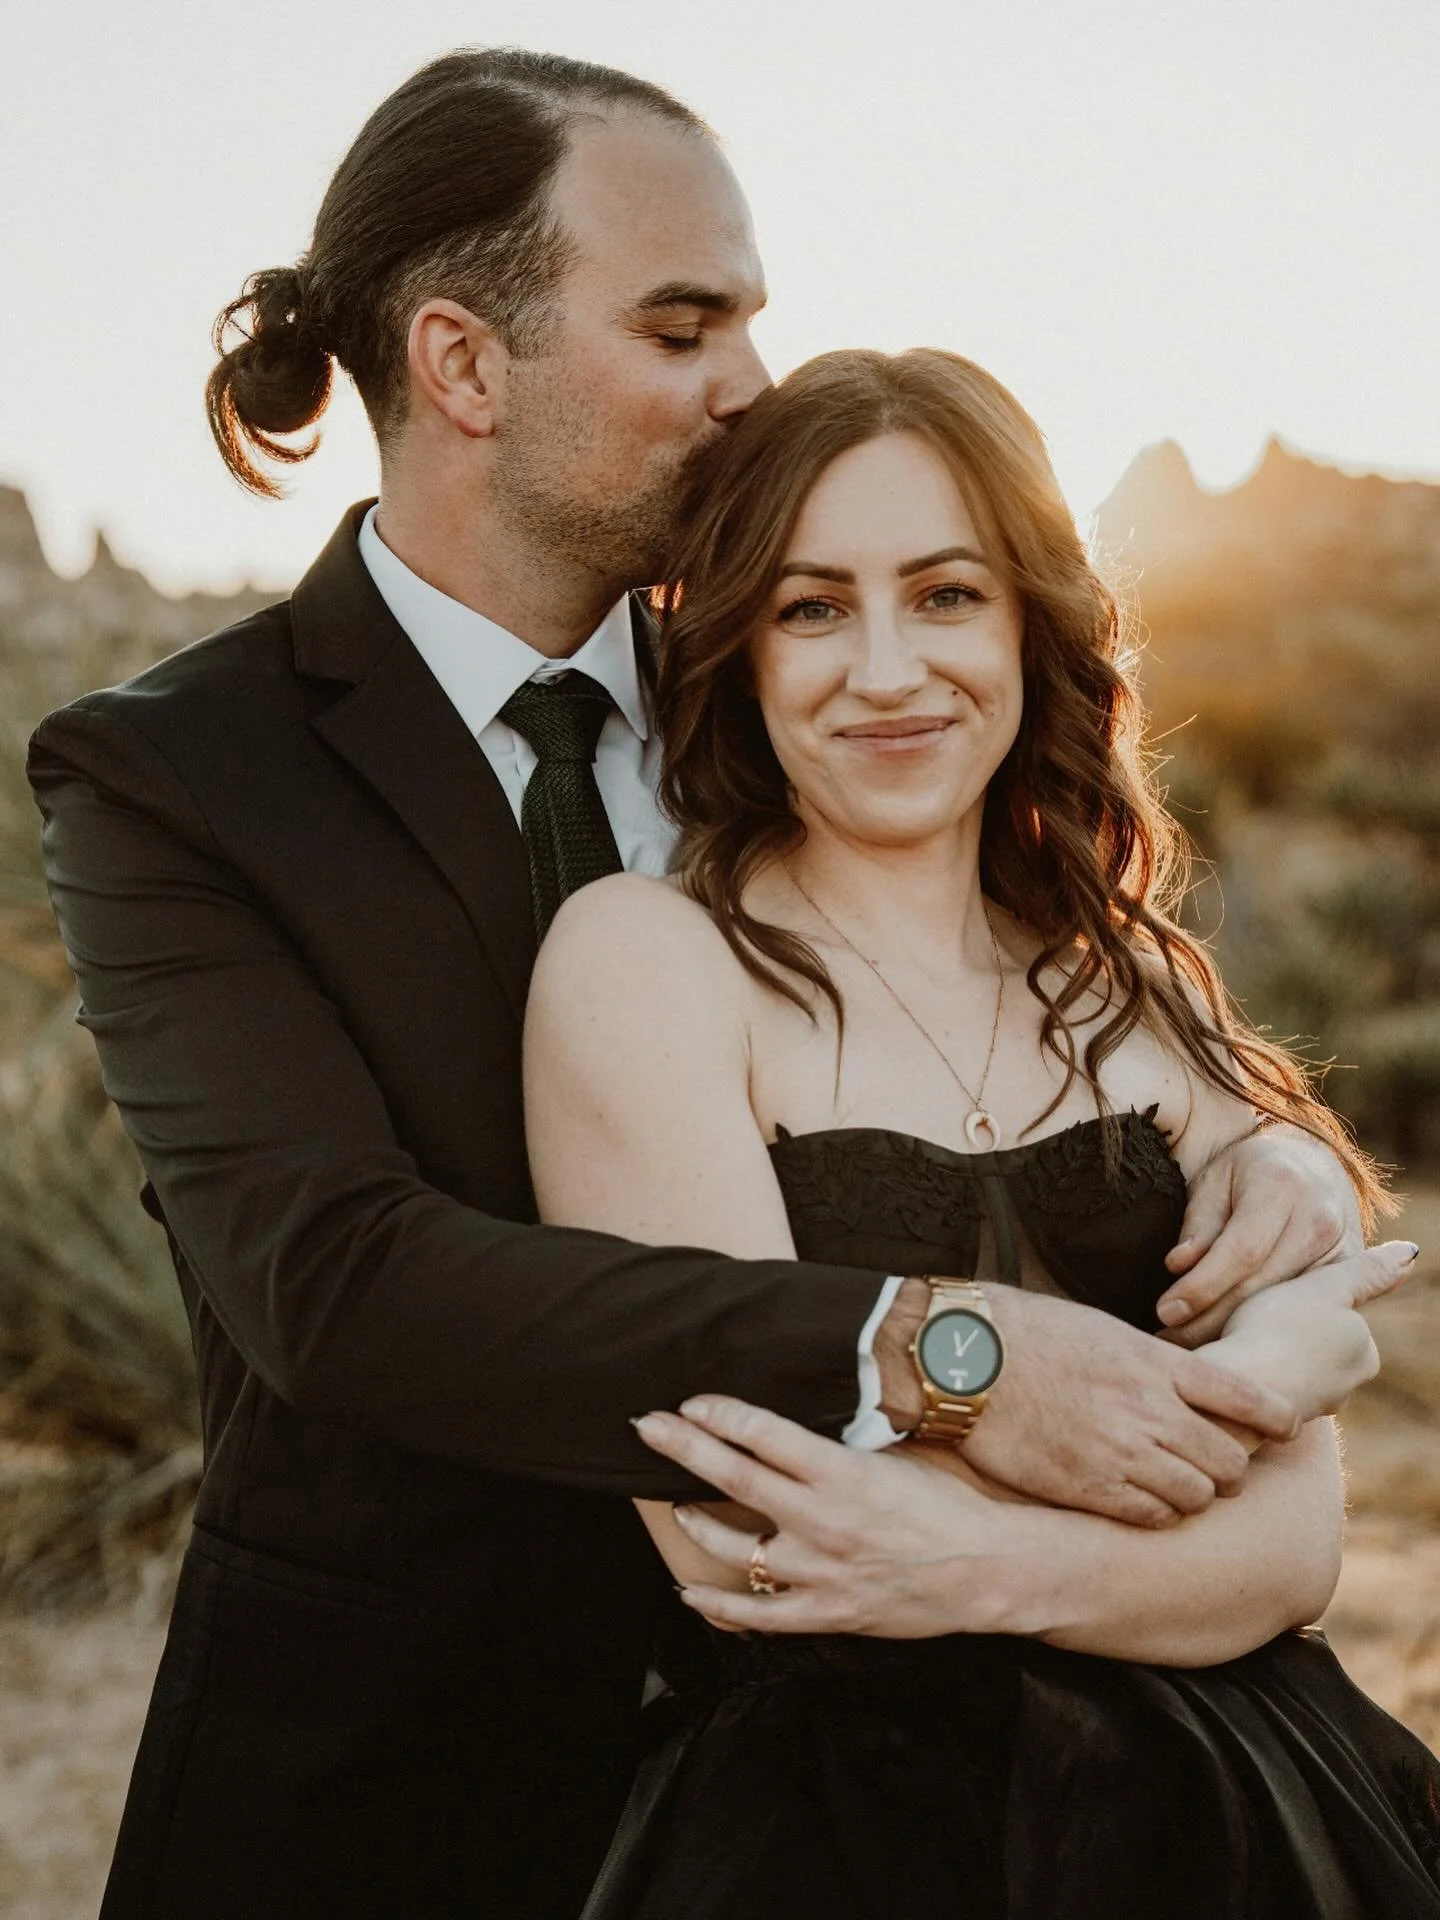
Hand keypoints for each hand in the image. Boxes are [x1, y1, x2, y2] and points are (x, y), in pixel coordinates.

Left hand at [634, 1396, 1049, 1637]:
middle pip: (736, 1479)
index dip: (722, 1414)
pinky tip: (689, 1591)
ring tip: (675, 1505)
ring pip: (735, 1549)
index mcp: (844, 1473)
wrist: (991, 1569)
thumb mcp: (902, 1453)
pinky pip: (758, 1616)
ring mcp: (821, 1572)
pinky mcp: (826, 1613)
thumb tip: (806, 1407)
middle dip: (685, 1448)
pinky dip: (717, 1605)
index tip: (693, 1400)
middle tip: (647, 1425)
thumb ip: (849, 1438)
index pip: (766, 1434)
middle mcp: (824, 1521)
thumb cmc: (951, 1502)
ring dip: (697, 1522)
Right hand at [957, 1287, 1299, 1526]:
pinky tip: (1142, 1500)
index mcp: (1157, 1363)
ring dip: (1195, 1494)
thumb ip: (1151, 1364)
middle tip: (1215, 1465)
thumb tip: (1182, 1386)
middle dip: (1230, 1466)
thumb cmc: (1026, 1333)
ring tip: (1177, 1485)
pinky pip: (1154, 1516)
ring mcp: (1122, 1452)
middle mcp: (1150, 1409)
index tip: (1288, 1428)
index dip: (1278, 1419)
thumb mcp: (1102, 1331)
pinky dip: (1158, 1513)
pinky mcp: (1090, 1487)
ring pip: (1199, 1495)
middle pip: (1231, 1460)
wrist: (964, 1358)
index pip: (1247, 1398)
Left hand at [1157, 1126, 1361, 1337]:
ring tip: (1190, 1350)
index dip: (1202, 1286)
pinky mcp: (1346, 1279)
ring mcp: (1341, 1253)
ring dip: (1233, 1334)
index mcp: (1281, 1186)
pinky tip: (1231, 1345)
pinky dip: (1264, 1331)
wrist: (1314, 1169)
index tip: (1166, 1310)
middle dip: (1209, 1320)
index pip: (1241, 1251)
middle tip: (1168, 1341)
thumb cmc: (1249, 1174)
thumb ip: (1199, 1224)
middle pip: (1260, 1287)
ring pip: (1281, 1309)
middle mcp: (1319, 1220)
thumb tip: (1177, 1266)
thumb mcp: (1215, 1181)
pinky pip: (1301, 1313)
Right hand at [1194, 1240, 1417, 1419]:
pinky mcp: (1276, 1422)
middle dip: (1289, 1329)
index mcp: (1365, 1354)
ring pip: (1291, 1366)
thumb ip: (1365, 1272)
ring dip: (1270, 1352)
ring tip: (1239, 1337)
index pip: (1338, 1314)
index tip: (1278, 1295)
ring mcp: (1311, 1408)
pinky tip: (1233, 1362)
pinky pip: (1268, 1386)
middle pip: (1316, 1342)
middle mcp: (1347, 1389)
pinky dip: (1255, 1373)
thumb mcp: (1325, 1287)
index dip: (1304, 1297)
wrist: (1234, 1387)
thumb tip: (1411, 1251)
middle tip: (1257, 1315)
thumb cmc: (1276, 1329)